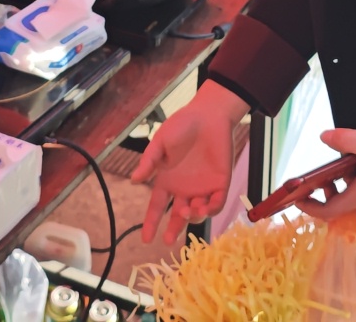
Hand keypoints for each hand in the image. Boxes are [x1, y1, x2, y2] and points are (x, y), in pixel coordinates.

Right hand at [132, 81, 247, 244]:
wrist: (208, 115)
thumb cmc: (181, 126)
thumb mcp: (160, 143)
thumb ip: (149, 162)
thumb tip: (134, 180)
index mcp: (167, 181)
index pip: (157, 207)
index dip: (150, 223)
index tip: (145, 239)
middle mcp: (184, 189)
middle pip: (177, 216)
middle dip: (174, 230)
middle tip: (169, 240)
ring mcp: (203, 188)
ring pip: (197, 213)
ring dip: (193, 217)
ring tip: (189, 210)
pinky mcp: (220, 183)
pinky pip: (217, 203)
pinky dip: (212, 209)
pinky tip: (206, 207)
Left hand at [292, 122, 355, 221]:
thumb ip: (344, 140)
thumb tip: (324, 138)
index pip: (329, 212)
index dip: (309, 207)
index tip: (295, 197)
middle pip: (338, 212)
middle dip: (320, 200)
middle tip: (310, 183)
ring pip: (348, 200)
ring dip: (334, 189)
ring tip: (328, 169)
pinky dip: (347, 180)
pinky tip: (348, 160)